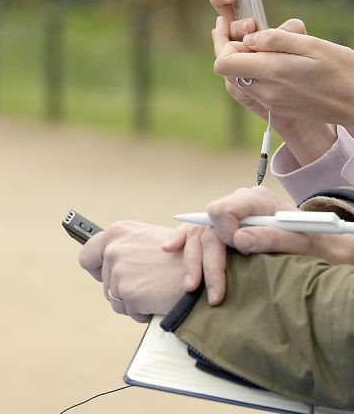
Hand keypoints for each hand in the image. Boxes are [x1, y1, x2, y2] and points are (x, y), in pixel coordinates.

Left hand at [78, 221, 185, 322]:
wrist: (207, 274)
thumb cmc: (186, 257)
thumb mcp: (151, 239)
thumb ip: (128, 248)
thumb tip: (111, 263)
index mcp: (119, 231)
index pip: (88, 254)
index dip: (97, 268)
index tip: (103, 274)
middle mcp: (114, 249)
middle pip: (105, 282)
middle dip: (124, 289)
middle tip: (148, 283)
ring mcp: (119, 271)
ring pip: (115, 299)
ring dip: (134, 300)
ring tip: (157, 288)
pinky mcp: (128, 293)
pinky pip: (129, 310)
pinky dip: (143, 311)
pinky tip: (159, 298)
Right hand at [162, 186, 353, 305]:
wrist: (321, 245)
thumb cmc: (315, 243)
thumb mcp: (302, 241)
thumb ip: (271, 237)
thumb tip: (238, 239)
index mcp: (256, 199)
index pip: (222, 209)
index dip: (224, 233)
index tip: (238, 252)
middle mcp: (238, 203)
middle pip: (207, 228)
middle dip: (206, 261)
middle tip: (213, 292)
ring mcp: (229, 215)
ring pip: (197, 235)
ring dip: (192, 262)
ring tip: (191, 287)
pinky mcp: (223, 228)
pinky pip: (195, 231)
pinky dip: (182, 240)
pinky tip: (170, 249)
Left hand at [209, 0, 338, 162]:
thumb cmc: (341, 69)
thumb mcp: (312, 45)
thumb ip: (276, 40)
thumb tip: (248, 38)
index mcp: (272, 72)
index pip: (223, 63)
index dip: (223, 44)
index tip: (230, 28)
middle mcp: (265, 91)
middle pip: (228, 71)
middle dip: (232, 50)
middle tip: (247, 32)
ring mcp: (269, 101)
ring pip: (239, 80)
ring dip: (243, 62)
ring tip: (262, 44)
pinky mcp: (275, 107)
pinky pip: (253, 88)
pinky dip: (254, 73)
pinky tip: (272, 60)